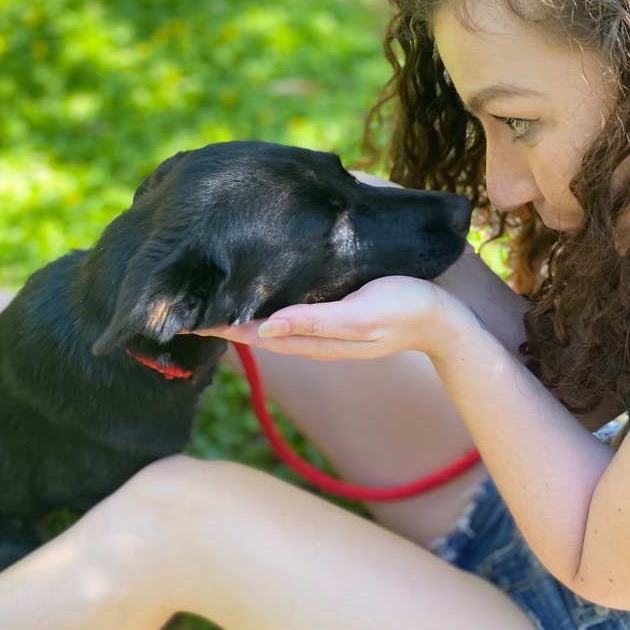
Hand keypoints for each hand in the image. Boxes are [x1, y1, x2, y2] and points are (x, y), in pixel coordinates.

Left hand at [195, 275, 477, 359]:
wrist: (446, 319)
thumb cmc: (404, 310)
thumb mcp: (359, 316)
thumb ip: (314, 321)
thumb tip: (266, 328)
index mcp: (312, 338)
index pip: (251, 333)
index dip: (218, 325)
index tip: (183, 315)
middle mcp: (311, 337)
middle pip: (254, 329)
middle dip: (220, 318)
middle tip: (184, 302)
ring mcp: (322, 329)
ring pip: (269, 322)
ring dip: (239, 312)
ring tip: (210, 297)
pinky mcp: (333, 315)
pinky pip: (289, 313)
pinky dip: (265, 305)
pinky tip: (256, 291)